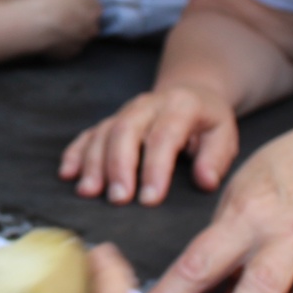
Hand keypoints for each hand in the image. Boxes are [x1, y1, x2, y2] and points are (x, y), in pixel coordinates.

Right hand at [28, 0, 101, 59]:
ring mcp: (80, 43)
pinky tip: (47, 35)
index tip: (66, 0)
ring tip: (52, 25)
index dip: (79, 1)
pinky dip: (59, 43)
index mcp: (96, 9)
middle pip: (86, 23)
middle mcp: (92, 28)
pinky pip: (64, 48)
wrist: (40, 21)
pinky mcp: (67, 55)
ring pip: (76, 36)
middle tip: (59, 12)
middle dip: (77, 18)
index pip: (92, 5)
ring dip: (68, 32)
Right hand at [60, 82, 237, 204]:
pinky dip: (75, 153)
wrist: (190, 93)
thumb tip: (205, 181)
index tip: (150, 199)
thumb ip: (216, 157)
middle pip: (126, 130)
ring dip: (94, 163)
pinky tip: (67, 174)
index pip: (164, 136)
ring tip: (89, 192)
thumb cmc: (207, 122)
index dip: (155, 168)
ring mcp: (125, 111)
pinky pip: (88, 134)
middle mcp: (148, 104)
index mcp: (180, 106)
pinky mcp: (109, 120)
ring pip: (103, 132)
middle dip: (119, 166)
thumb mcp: (224, 134)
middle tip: (118, 199)